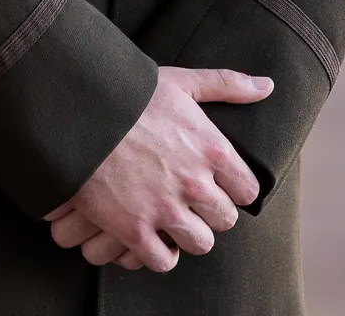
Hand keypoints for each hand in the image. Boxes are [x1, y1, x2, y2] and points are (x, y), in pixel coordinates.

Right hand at [45, 65, 271, 272]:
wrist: (77, 109)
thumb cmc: (130, 94)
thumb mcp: (181, 82)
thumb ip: (228, 85)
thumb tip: (267, 86)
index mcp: (211, 148)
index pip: (247, 191)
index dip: (232, 188)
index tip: (216, 182)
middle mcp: (194, 182)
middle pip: (225, 220)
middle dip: (210, 211)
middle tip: (190, 199)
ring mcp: (164, 209)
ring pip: (200, 243)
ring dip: (188, 233)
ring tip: (172, 217)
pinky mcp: (134, 229)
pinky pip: (163, 261)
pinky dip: (158, 252)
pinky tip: (150, 233)